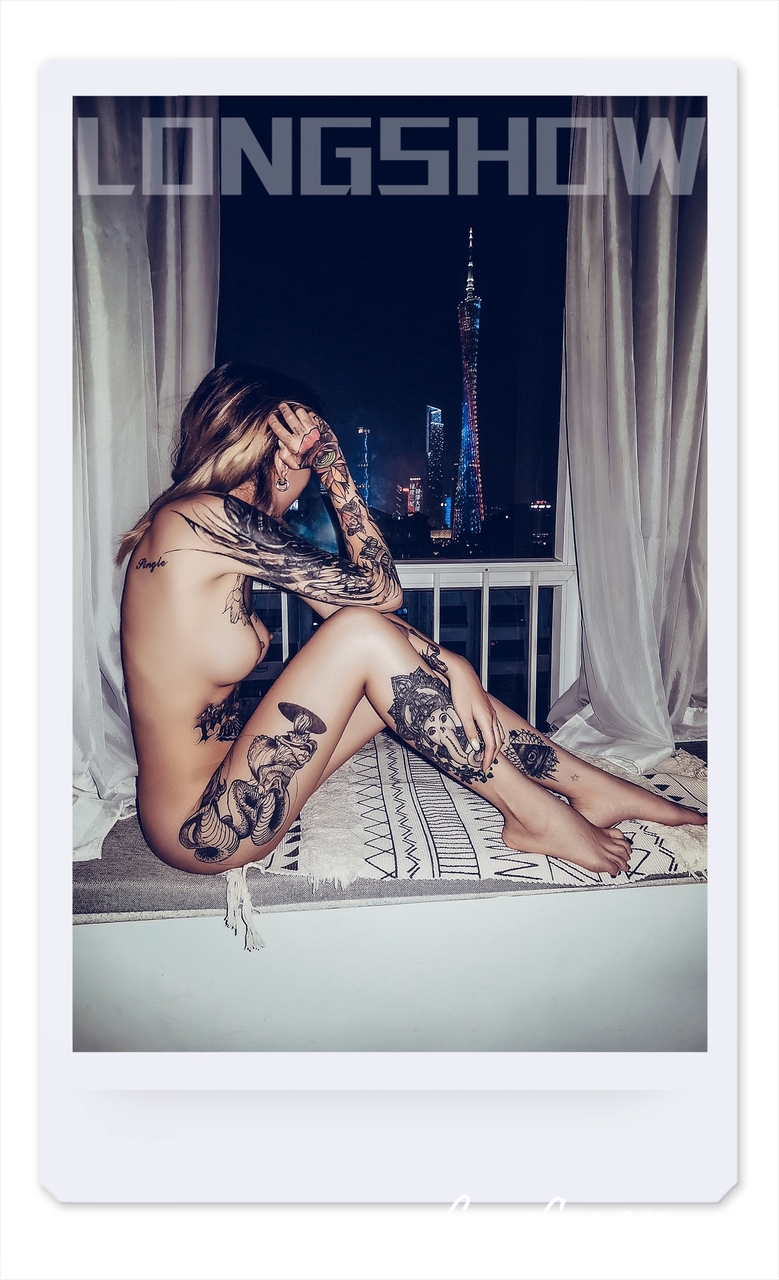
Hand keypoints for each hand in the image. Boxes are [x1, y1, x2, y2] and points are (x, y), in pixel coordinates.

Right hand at [269, 403, 340, 471]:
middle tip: (281, 406)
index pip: (279, 429)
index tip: (271, 417)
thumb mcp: (294, 464)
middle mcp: (302, 435)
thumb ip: (284, 456)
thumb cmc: (310, 462)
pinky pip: (311, 413)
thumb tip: (279, 444)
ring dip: (295, 408)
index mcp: (294, 444)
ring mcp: (312, 428)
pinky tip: (304, 412)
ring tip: (293, 407)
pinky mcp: (320, 424)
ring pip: (300, 412)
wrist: (328, 459)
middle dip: (283, 409)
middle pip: (289, 417)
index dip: (273, 421)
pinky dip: (306, 411)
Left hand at [445, 654, 504, 774]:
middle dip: (494, 754)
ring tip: (489, 755)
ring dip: (496, 746)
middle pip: (498, 740)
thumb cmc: (461, 691)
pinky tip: (490, 738)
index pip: (491, 744)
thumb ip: (469, 731)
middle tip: (486, 764)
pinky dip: (495, 736)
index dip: (488, 757)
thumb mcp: (462, 714)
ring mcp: (491, 711)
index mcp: (486, 719)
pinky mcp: (488, 708)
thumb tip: (475, 747)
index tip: (484, 767)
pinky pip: (496, 726)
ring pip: (499, 733)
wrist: (462, 673)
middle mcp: (492, 716)